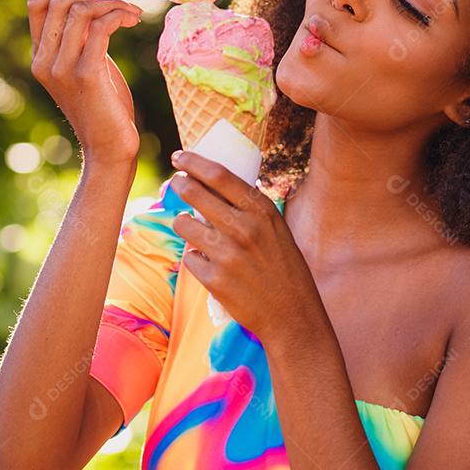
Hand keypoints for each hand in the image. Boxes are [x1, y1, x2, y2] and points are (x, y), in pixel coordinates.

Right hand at [27, 0, 142, 165]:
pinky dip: (119, 15)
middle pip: (59, 1)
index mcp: (40, 57)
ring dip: (114, 2)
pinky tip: (133, 20)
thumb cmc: (105, 109)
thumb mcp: (88, 67)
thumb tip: (98, 6)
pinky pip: (99, 28)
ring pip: (81, 10)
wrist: (110, 149)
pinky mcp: (86, 75)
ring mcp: (62, 68)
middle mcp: (44, 61)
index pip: (38, 4)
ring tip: (135, 11)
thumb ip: (82, 41)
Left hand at [168, 150, 320, 343]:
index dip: (193, 161)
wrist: (292, 314)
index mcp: (261, 210)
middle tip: (177, 183)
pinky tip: (209, 263)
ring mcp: (227, 254)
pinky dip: (195, 258)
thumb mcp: (276, 228)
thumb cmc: (284, 267)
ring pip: (184, 225)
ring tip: (192, 227)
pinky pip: (189, 258)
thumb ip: (250, 209)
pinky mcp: (214, 280)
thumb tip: (215, 187)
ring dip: (183, 223)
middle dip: (180, 184)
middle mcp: (243, 228)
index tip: (179, 155)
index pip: (218, 175)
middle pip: (194, 193)